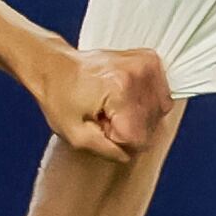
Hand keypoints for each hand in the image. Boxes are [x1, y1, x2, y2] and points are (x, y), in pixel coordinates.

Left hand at [36, 46, 170, 160]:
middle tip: (104, 116)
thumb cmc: (59, 96)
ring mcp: (146, 64)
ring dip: (138, 116)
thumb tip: (129, 154)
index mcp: (120, 90)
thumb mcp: (76, 136)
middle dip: (128, 128)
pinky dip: (146, 102)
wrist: (54, 66)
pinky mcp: (149, 60)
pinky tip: (125, 99)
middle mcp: (137, 73)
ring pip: (159, 112)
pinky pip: (161, 96)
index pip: (140, 138)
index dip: (119, 140)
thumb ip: (107, 151)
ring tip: (112, 107)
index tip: (101, 127)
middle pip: (151, 125)